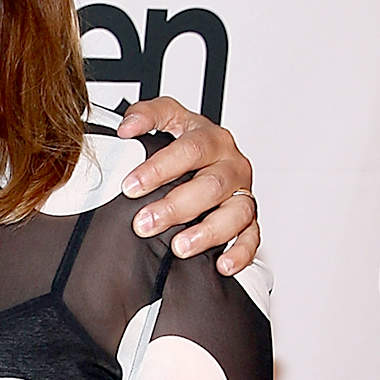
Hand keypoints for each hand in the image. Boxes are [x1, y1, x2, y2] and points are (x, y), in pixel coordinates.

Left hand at [117, 96, 260, 274]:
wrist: (209, 162)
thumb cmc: (186, 145)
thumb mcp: (167, 120)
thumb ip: (147, 115)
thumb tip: (127, 127)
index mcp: (212, 139)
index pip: (191, 149)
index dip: (160, 167)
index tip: (131, 186)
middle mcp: (232, 165)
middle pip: (211, 185)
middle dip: (175, 206)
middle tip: (144, 223)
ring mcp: (242, 194)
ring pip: (235, 213)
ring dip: (207, 232)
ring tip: (179, 246)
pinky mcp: (249, 220)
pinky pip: (252, 238)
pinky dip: (240, 252)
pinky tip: (221, 264)